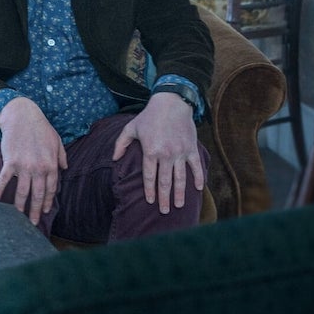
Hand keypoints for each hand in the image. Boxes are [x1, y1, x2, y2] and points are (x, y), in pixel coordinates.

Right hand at [0, 97, 66, 224]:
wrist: (22, 116)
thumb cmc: (40, 127)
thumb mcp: (56, 140)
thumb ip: (62, 156)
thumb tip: (65, 167)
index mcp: (51, 164)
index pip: (51, 189)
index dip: (48, 201)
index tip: (45, 211)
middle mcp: (39, 168)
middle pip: (37, 194)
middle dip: (35, 211)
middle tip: (33, 223)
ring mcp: (24, 166)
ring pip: (22, 191)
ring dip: (19, 205)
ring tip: (18, 216)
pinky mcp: (10, 161)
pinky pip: (5, 179)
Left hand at [112, 92, 203, 213]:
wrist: (171, 102)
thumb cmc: (149, 116)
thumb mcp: (130, 128)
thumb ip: (120, 144)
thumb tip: (114, 159)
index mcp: (150, 151)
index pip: (149, 177)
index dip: (149, 191)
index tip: (149, 202)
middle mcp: (166, 154)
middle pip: (165, 182)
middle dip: (164, 198)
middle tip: (164, 211)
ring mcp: (180, 152)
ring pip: (181, 178)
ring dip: (180, 193)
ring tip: (179, 205)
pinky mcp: (191, 148)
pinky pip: (196, 166)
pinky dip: (199, 178)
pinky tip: (198, 189)